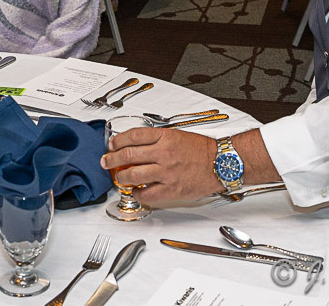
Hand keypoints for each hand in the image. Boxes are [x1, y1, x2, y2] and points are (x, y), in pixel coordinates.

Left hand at [101, 127, 221, 203]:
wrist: (222, 163)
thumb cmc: (203, 150)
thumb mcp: (178, 135)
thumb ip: (157, 140)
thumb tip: (137, 145)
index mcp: (165, 137)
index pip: (133, 136)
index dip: (118, 141)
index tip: (112, 145)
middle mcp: (164, 153)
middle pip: (128, 155)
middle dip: (112, 159)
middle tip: (106, 161)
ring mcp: (166, 172)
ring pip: (133, 175)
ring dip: (121, 177)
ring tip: (118, 177)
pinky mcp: (171, 189)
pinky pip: (147, 193)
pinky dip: (137, 193)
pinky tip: (135, 191)